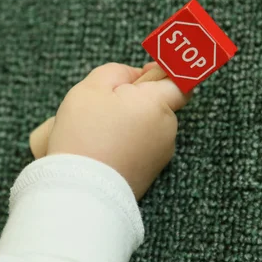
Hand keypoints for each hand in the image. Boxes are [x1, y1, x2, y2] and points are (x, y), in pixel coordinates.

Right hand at [34, 63, 190, 199]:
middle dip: (135, 102)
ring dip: (128, 125)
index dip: (164, 73)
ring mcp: (160, 156)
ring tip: (97, 133)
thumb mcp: (91, 88)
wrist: (81, 189)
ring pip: (147, 129)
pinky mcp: (149, 175)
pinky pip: (140, 150)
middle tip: (104, 106)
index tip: (146, 72)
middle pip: (158, 106)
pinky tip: (101, 150)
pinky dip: (125, 146)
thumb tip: (133, 77)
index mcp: (157, 104)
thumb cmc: (84, 134)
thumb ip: (117, 72)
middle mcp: (166, 130)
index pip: (180, 82)